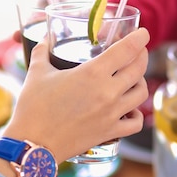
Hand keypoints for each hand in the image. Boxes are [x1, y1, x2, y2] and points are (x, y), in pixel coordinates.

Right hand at [4, 29, 149, 162]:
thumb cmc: (33, 108)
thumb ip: (42, 51)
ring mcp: (112, 114)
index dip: (139, 38)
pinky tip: (130, 108)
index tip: (142, 33)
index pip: (127, 50)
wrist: (33, 144)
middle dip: (142, 55)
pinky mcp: (110, 132)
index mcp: (93, 73)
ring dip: (141, 82)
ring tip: (133, 78)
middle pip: (139, 69)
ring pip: (141, 93)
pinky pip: (136, 122)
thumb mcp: (36, 73)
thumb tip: (45, 39)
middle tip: (138, 51)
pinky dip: (137, 114)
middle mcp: (108, 92)